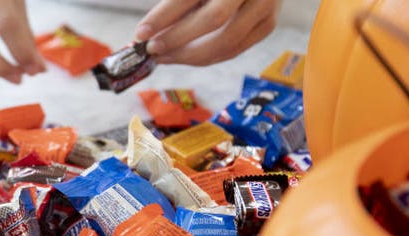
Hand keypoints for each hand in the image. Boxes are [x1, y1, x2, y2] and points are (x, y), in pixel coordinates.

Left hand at [135, 0, 279, 65]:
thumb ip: (177, 4)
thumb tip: (148, 31)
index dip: (164, 15)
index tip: (141, 33)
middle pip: (214, 20)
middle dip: (177, 39)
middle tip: (152, 49)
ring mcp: (266, 7)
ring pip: (225, 42)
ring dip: (189, 56)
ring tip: (163, 56)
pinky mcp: (267, 25)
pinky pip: (233, 50)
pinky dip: (205, 57)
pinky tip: (183, 56)